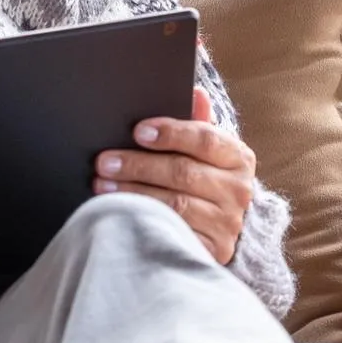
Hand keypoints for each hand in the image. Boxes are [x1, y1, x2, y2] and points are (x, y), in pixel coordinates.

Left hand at [95, 86, 256, 264]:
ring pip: (174, 204)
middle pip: (183, 172)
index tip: (138, 131)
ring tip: (103, 186)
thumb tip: (195, 92)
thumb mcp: (205, 151)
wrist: (218, 230)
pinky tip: (122, 214)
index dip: (170, 133)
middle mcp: (238, 191)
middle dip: (138, 165)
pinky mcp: (212, 250)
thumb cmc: (204, 181)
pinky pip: (173, 233)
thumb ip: (198, 123)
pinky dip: (144, 222)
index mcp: (238, 158)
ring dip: (133, 193)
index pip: (205, 139)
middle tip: (105, 161)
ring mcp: (226, 223)